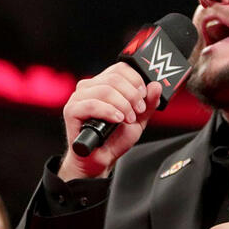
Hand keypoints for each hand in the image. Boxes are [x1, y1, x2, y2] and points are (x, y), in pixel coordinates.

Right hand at [58, 63, 163, 180]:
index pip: (120, 68)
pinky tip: (117, 120)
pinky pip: (91, 104)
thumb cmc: (114, 138)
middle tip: (139, 111)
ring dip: (123, 105)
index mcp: (103, 83)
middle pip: (114, 78)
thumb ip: (148, 104)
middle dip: (132, 95)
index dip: (135, 80)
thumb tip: (156, 86)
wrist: (100, 159)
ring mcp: (79, 98)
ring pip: (105, 90)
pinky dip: (108, 111)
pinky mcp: (71, 111)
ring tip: (128, 119)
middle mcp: (90, 87)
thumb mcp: (138, 120)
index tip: (144, 96)